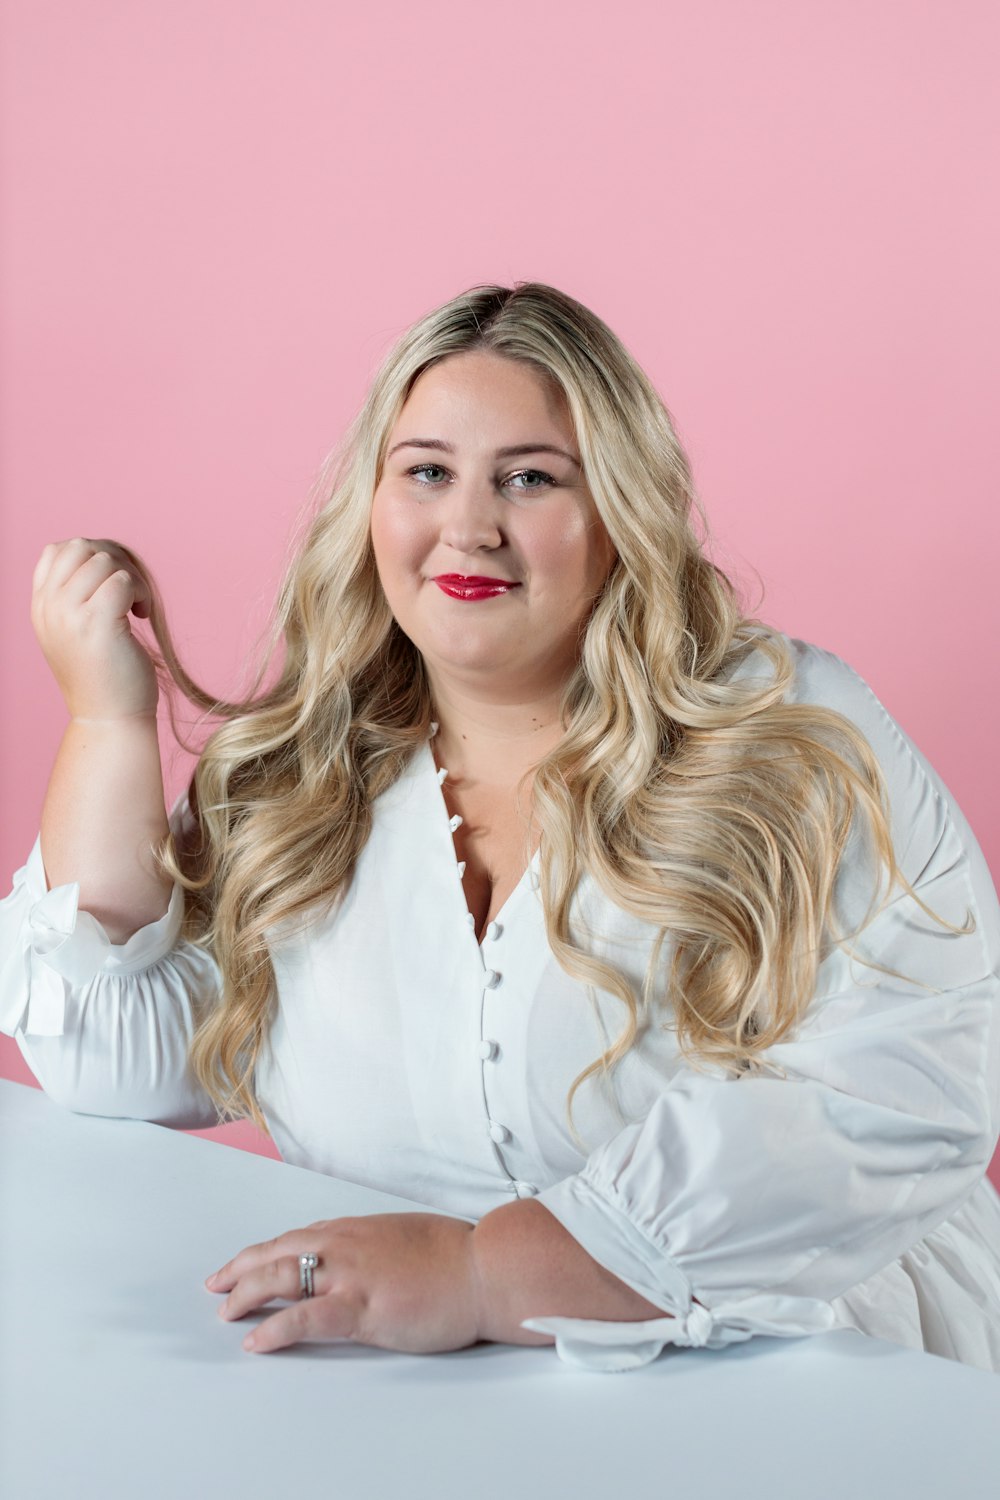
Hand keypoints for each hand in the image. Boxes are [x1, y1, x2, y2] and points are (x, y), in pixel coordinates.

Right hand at [31, 537, 158, 719]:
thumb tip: (107, 554)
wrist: (109, 720)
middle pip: (82, 546)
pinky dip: (141, 592)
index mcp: (40, 606)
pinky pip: (123, 580)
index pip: (57, 549)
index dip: (94, 555)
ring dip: (133, 578)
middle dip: (117, 560)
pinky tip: (142, 616)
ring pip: (105, 560)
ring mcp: (68, 614)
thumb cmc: (104, 676)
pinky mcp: (96, 623)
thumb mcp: (78, 630)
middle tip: (132, 591)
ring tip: (137, 607)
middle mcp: (48, 607)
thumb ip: (79, 594)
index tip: (113, 583)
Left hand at [206, 1213, 481, 1354]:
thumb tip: (365, 1256)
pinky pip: (306, 1318)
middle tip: (217, 1286)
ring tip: (225, 1312)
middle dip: (240, 1269)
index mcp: (357, 1229)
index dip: (265, 1252)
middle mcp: (345, 1245)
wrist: (486, 1267)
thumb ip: (376, 1245)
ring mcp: (351, 1275)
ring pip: (280, 1277)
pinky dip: (275, 1328)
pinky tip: (256, 1340)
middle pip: (276, 1253)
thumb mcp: (407, 1237)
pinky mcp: (362, 1308)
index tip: (245, 1264)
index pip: (297, 1238)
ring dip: (245, 1294)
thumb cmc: (457, 1256)